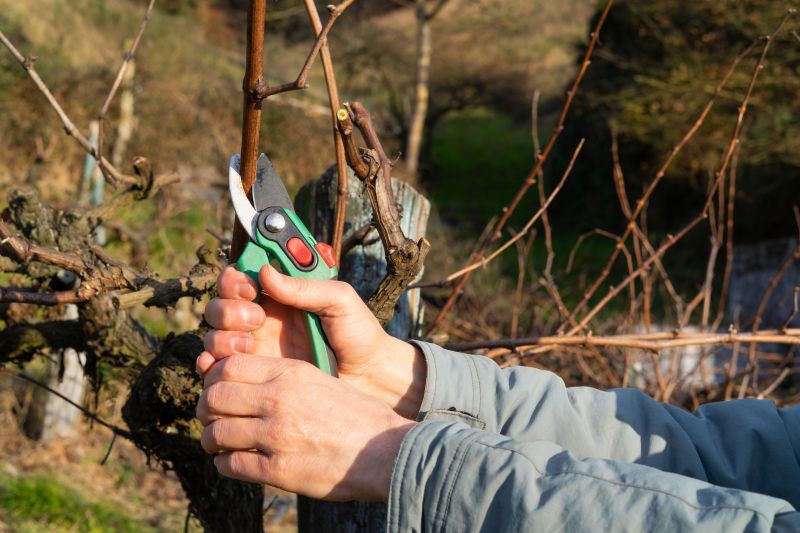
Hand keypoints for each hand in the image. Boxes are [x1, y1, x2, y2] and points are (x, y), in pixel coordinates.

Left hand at [196, 354, 414, 500]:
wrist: (384, 451)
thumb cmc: (355, 416)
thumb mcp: (319, 380)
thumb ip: (281, 379)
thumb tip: (243, 385)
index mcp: (290, 372)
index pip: (228, 365)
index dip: (213, 378)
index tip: (217, 389)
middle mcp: (279, 399)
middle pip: (214, 396)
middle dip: (206, 409)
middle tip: (211, 418)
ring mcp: (277, 435)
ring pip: (217, 432)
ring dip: (212, 440)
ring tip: (219, 444)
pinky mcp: (278, 469)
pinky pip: (231, 465)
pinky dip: (225, 465)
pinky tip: (234, 462)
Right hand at [199, 265, 424, 418]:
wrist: (370, 378)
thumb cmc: (360, 335)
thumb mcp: (340, 301)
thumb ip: (305, 287)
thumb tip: (265, 272)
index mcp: (280, 295)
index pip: (241, 278)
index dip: (236, 278)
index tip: (250, 287)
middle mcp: (261, 320)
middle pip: (220, 306)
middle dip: (228, 309)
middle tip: (256, 319)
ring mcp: (255, 350)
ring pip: (214, 335)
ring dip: (222, 337)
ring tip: (249, 345)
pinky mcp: (253, 378)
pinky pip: (218, 371)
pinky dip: (209, 366)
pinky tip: (217, 367)